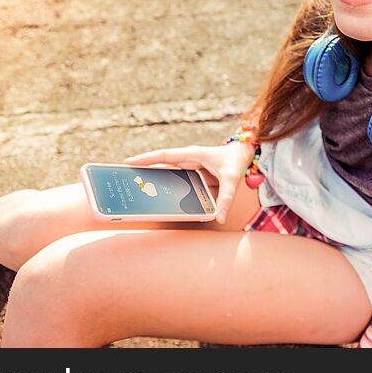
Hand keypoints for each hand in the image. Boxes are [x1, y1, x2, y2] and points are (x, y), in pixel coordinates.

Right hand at [123, 142, 255, 223]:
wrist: (245, 154)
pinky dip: (167, 186)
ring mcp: (190, 165)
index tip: (128, 162)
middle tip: (126, 178)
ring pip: (167, 172)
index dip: (146, 159)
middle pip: (160, 165)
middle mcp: (188, 159)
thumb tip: (218, 218)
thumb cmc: (236, 162)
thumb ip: (225, 199)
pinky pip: (176, 179)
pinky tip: (161, 197)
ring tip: (137, 189)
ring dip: (154, 179)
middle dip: (143, 170)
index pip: (164, 157)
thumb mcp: (231, 180)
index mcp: (192, 154)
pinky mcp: (194, 173)